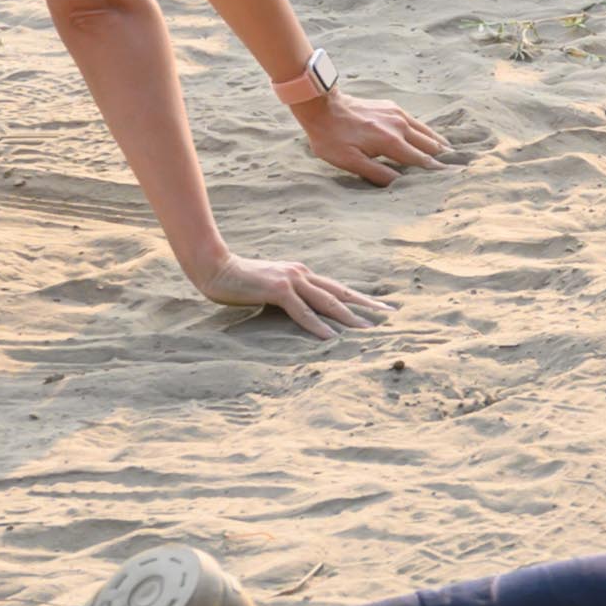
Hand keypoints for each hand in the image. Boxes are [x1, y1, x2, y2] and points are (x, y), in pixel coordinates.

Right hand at [190, 247, 390, 332]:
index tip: (382, 307)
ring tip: (369, 331)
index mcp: (302, 274)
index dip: (361, 298)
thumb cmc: (239, 281)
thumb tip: (301, 311)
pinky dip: (317, 325)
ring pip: (327, 302)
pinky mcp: (277, 290)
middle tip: (391, 315)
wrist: (214, 267)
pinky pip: (302, 312)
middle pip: (341, 293)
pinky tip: (331, 337)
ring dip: (349, 318)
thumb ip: (287, 297)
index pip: (338, 288)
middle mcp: (302, 274)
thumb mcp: (269, 288)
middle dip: (368, 305)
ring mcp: (291, 280)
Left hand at [297, 84, 450, 181]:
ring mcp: (397, 114)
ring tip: (450, 153)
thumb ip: (376, 173)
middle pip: (429, 144)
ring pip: (426, 131)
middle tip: (457, 167)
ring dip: (438, 143)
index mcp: (390, 141)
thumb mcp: (349, 162)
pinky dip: (427, 131)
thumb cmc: (332, 138)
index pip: (420, 159)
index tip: (451, 177)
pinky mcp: (392, 107)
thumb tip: (400, 182)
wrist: (322, 107)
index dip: (435, 169)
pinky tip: (429, 136)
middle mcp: (399, 125)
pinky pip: (416, 122)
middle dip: (442, 156)